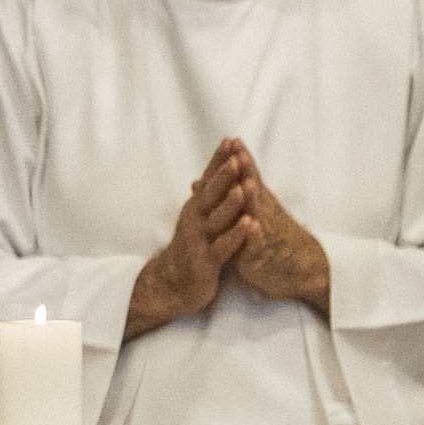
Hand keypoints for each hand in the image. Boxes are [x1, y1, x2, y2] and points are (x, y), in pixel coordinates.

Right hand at [126, 140, 254, 335]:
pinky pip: (223, 247)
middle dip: (223, 175)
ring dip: (231, 203)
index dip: (218, 161)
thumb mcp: (198, 219)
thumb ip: (206, 198)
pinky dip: (236, 235)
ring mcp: (200, 239)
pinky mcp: (206, 261)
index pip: (208, 179)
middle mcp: (195, 219)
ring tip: (244, 187)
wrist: (174, 283)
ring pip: (217, 219)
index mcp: (196, 207)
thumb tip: (207, 173)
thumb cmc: (192, 247)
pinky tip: (249, 225)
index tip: (230, 141)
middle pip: (210, 194)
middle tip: (236, 156)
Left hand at [224, 143, 333, 316]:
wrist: (300, 268)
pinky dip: (254, 234)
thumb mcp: (248, 215)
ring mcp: (262, 233)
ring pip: (256, 213)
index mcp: (257, 203)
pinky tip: (252, 226)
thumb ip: (226, 197)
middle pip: (253, 189)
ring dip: (252, 198)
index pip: (248, 177)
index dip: (241, 160)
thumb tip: (197, 182)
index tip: (232, 140)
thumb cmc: (271, 239)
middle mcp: (262, 214)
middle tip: (239, 152)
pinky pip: (257, 244)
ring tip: (246, 183)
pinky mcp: (259, 255)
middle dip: (246, 170)